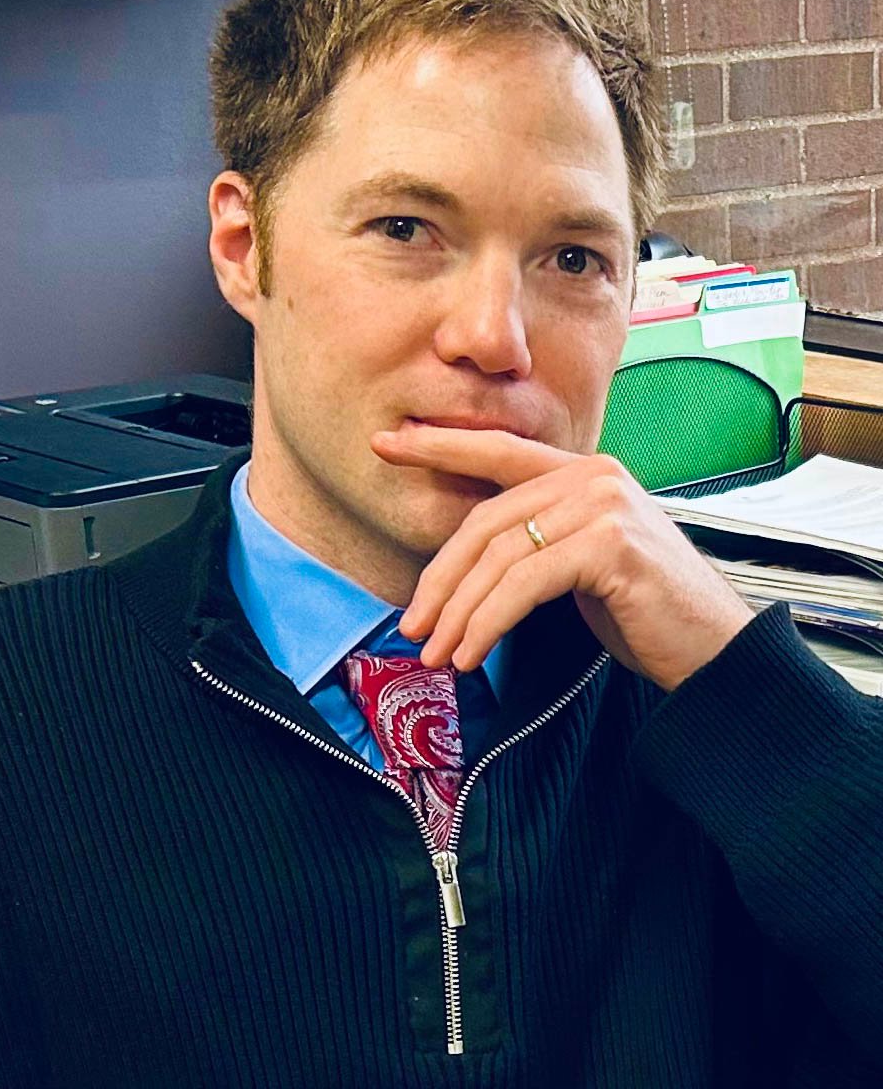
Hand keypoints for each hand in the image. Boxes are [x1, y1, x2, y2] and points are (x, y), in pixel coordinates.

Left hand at [371, 425, 754, 691]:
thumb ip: (530, 543)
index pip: (497, 452)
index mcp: (582, 472)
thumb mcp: (576, 564)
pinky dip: (488, 622)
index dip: (438, 446)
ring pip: (498, 556)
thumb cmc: (641, 612)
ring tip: (436, 654)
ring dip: (458, 612)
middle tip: (412, 627)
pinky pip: (523, 583)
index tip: (384, 444)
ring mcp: (605, 505)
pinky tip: (471, 654)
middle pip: (486, 520)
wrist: (715, 653)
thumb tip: (455, 567)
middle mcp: (594, 475)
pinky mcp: (610, 545)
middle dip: (439, 578)